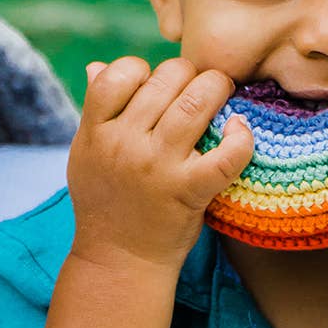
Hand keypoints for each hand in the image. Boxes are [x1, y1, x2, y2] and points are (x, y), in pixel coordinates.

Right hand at [67, 56, 253, 274]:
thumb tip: (97, 66)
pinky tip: (240, 130)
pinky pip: (225, 154)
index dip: (143, 69)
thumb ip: (96, 111)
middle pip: (167, 79)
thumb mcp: (86, 154)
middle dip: (189, 74)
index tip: (155, 84)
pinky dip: (241, 137)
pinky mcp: (189, 191)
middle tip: (200, 86)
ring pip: (197, 102)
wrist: (119, 261)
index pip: (118, 74)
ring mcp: (158, 167)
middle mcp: (125, 145)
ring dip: (217, 89)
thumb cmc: (106, 202)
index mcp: (96, 132)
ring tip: (222, 95)